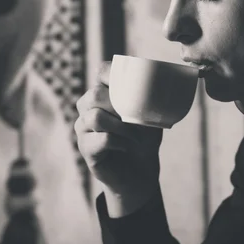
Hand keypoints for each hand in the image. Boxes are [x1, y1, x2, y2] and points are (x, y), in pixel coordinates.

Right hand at [75, 62, 162, 216]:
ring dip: (121, 126)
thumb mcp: (151, 116)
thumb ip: (149, 99)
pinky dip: (119, 143)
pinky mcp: (85, 148)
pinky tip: (126, 147)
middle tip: (136, 119)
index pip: (102, 72)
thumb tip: (160, 84)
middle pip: (95, 95)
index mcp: (104, 93)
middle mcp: (89, 107)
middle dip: (120, 105)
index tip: (132, 85)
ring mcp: (84, 128)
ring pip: (95, 116)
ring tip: (134, 136)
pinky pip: (101, 139)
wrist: (140, 172)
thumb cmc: (144, 139)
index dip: (113, 75)